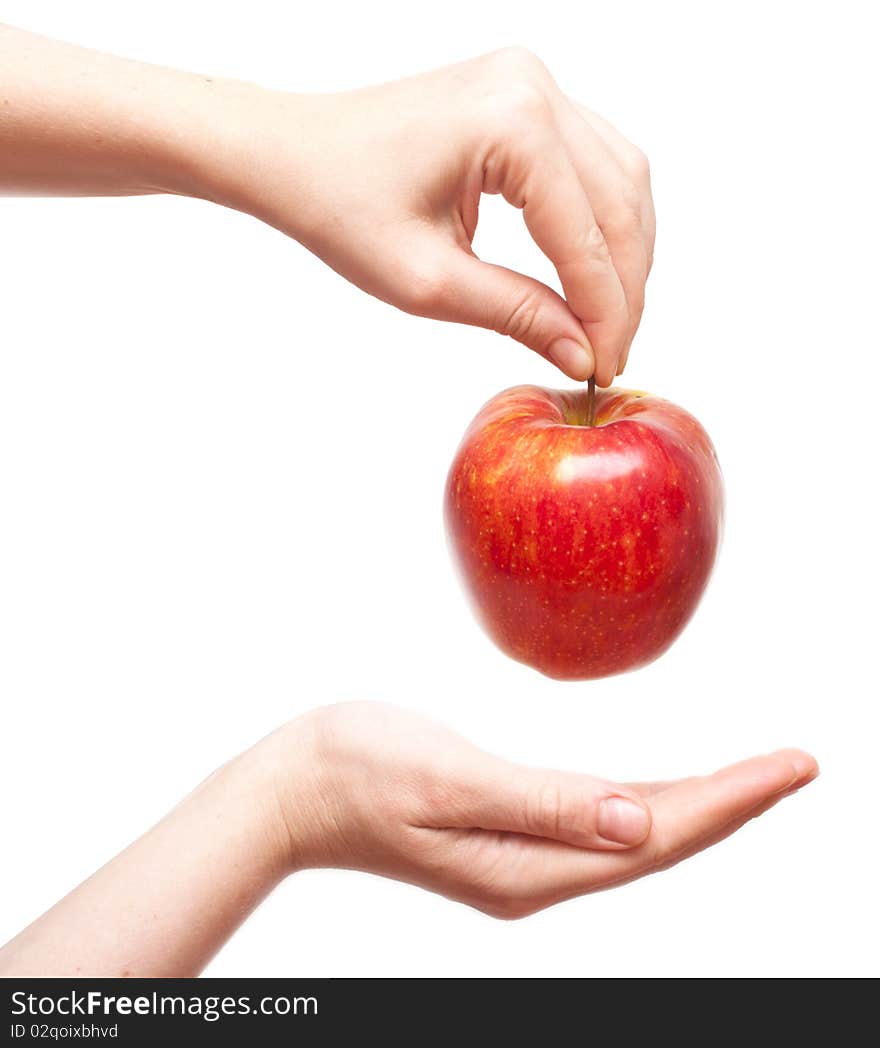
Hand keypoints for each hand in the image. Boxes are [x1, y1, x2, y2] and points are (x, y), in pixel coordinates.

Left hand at [206, 49, 654, 385]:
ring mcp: (533, 83)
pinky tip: (594, 270)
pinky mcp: (525, 97)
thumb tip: (581, 353)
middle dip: (623, 288)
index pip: (586, 237)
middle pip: (620, 203)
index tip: (603, 369)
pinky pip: (594, 161)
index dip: (603, 313)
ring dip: (623, 254)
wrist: (292, 154)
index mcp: (511, 123)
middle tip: (610, 353)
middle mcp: (534, 87)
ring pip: (620, 178)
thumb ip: (517, 314)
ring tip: (608, 321)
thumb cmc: (338, 205)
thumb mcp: (428, 281)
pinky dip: (602, 221)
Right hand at [271, 702, 816, 917]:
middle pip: (658, 841)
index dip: (731, 800)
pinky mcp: (508, 836)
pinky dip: (649, 804)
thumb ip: (543, 805)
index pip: (657, 836)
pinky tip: (666, 794)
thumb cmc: (358, 770)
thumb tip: (637, 823)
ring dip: (699, 807)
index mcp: (529, 867)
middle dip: (733, 804)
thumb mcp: (448, 780)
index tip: (793, 765)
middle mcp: (536, 875)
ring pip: (634, 836)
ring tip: (756, 779)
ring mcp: (522, 861)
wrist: (291, 788)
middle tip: (797, 765)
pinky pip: (600, 824)